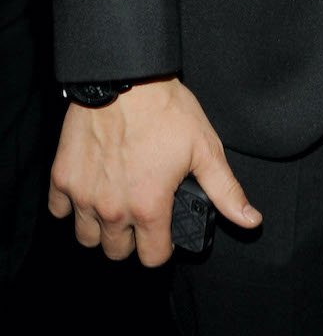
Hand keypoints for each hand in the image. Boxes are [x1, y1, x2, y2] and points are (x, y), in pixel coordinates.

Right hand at [48, 76, 260, 265]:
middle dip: (131, 239)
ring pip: (87, 237)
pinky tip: (91, 188)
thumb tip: (251, 220)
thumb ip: (226, 191)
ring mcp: (84, 196)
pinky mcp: (62, 178)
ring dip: (100, 227)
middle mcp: (113, 209)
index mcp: (149, 207)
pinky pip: (58, 211)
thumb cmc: (166, 110)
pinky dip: (72, 206)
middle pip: (117, 252)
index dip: (163, 247)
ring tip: (116, 202)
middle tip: (140, 212)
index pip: (153, 258)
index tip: (165, 229)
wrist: (126, 77)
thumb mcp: (205, 148)